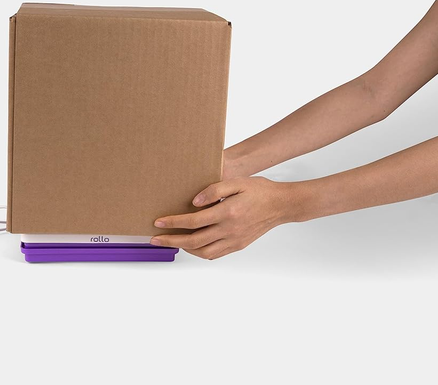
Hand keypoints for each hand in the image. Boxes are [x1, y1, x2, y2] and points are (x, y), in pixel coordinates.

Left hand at [150, 177, 296, 259]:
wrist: (282, 205)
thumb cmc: (259, 191)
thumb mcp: (236, 182)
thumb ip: (213, 190)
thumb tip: (194, 203)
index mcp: (227, 213)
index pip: (193, 222)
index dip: (173, 223)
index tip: (159, 222)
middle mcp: (230, 230)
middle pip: (194, 241)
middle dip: (171, 240)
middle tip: (155, 239)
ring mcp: (235, 240)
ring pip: (203, 252)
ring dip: (184, 248)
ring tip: (171, 241)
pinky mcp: (238, 245)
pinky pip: (215, 254)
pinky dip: (200, 252)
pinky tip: (192, 246)